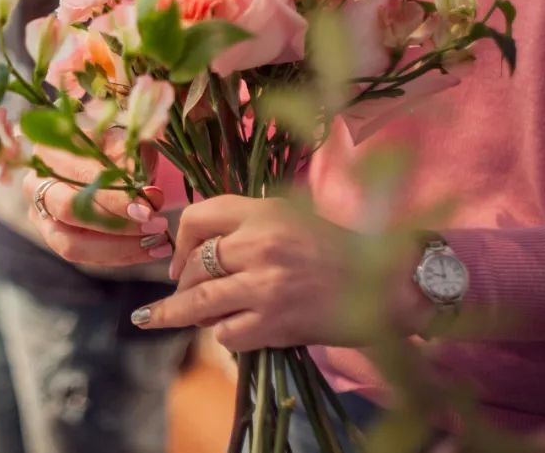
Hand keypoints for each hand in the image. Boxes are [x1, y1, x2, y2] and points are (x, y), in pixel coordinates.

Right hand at [21, 134, 169, 266]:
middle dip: (116, 225)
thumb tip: (151, 197)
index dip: (115, 198)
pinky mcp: (54, 239)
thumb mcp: (126, 147)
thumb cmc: (112, 149)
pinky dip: (120, 256)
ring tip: (157, 245)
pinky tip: (150, 250)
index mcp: (50, 152)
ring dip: (119, 248)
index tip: (149, 210)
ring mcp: (40, 216)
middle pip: (68, 213)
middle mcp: (35, 186)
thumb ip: (137, 168)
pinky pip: (84, 257)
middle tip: (155, 227)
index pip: (81, 180)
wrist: (100, 161)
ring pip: (72, 245)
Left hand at [130, 195, 430, 351]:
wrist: (388, 284)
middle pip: (193, 265)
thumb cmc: (337, 248)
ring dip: (178, 313)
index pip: (197, 218)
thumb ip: (245, 224)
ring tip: (156, 318)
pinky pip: (226, 332)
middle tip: (182, 292)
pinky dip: (223, 333)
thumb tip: (194, 248)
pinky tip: (232, 330)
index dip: (178, 240)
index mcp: (263, 212)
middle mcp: (259, 244)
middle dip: (182, 283)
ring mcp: (264, 286)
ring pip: (198, 302)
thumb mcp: (289, 216)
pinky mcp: (274, 323)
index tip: (176, 259)